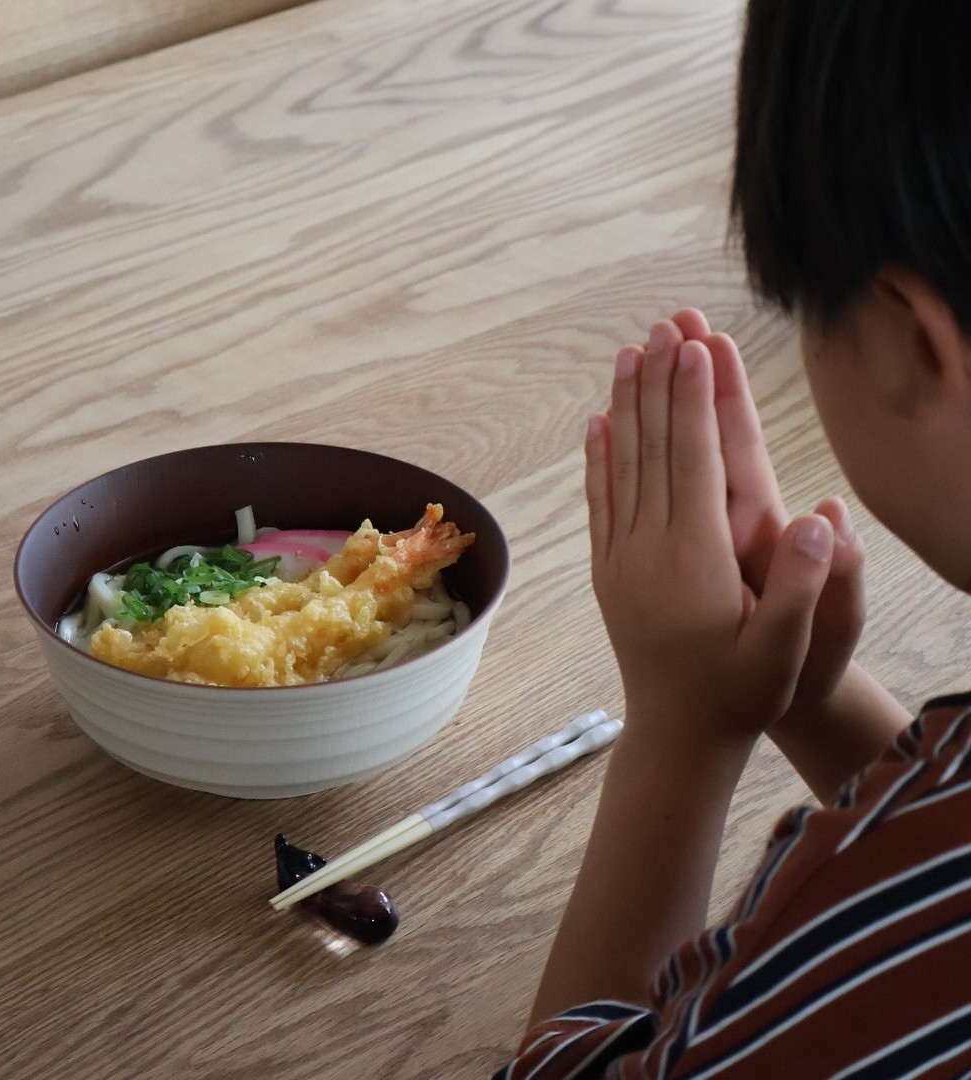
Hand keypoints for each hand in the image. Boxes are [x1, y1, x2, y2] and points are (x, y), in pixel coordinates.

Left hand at [585, 320, 835, 742]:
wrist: (676, 735)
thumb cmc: (739, 693)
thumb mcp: (784, 652)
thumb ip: (803, 587)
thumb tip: (819, 517)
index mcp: (694, 558)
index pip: (692, 461)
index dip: (692, 400)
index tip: (693, 346)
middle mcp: (648, 548)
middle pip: (651, 449)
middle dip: (656, 384)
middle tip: (660, 326)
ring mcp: (621, 558)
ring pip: (620, 466)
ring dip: (625, 407)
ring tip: (627, 355)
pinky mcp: (608, 571)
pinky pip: (600, 502)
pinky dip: (598, 459)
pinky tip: (597, 425)